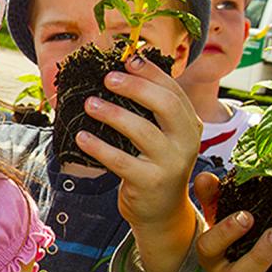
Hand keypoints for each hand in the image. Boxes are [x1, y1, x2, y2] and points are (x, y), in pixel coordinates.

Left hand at [76, 54, 199, 231]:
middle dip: (137, 87)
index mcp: (190, 125)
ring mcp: (170, 164)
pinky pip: (121, 161)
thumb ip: (151, 111)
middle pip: (166, 105)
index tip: (129, 59)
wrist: (161, 212)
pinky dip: (99, 147)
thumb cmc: (155, 165)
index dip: (152, 73)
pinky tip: (82, 137)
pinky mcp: (150, 182)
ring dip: (113, 114)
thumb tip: (120, 74)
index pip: (174, 91)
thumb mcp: (163, 137)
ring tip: (89, 104)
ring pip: (143, 131)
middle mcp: (186, 142)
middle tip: (108, 78)